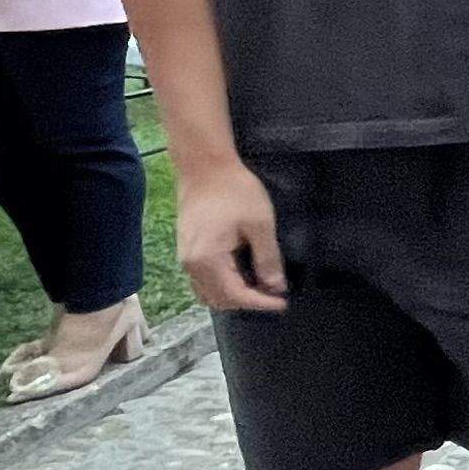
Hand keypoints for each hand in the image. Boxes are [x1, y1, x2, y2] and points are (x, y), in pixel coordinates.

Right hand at [175, 158, 289, 313]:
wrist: (204, 166)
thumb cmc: (234, 191)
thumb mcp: (259, 225)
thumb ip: (267, 259)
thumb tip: (275, 287)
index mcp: (207, 261)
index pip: (235, 296)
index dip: (261, 303)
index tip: (282, 303)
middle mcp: (191, 265)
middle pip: (219, 299)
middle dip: (247, 302)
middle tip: (273, 293)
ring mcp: (186, 258)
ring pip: (209, 292)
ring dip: (234, 296)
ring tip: (259, 287)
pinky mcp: (187, 250)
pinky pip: (202, 280)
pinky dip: (222, 285)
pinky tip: (241, 275)